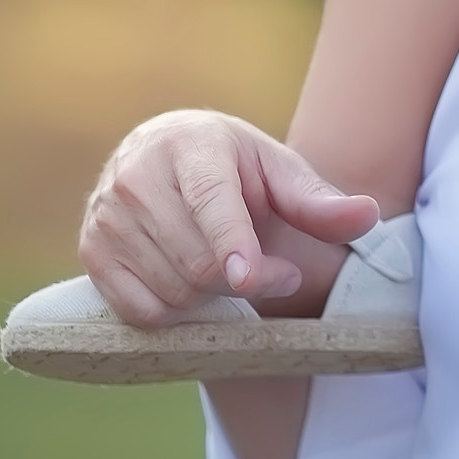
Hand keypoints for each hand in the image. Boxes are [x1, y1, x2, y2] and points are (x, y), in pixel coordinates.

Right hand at [80, 110, 379, 324]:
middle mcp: (137, 175)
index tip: (250, 280)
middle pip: (196, 262)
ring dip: (215, 299)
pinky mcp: (91, 251)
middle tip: (277, 273)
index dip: (232, 245)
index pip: (210, 203)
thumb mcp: (279, 172)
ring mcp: (107, 215)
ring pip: (171, 291)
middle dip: (246, 280)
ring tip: (233, 271)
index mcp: (190, 144)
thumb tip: (367, 217)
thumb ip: (319, 201)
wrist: (165, 156)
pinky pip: (140, 311)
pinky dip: (177, 314)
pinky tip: (194, 286)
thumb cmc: (237, 169)